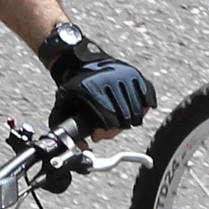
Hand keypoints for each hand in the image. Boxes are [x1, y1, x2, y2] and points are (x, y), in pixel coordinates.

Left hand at [36, 28, 155, 135]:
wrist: (78, 60)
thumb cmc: (72, 87)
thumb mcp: (61, 106)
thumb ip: (66, 128)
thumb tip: (83, 148)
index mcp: (93, 91)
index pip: (110, 121)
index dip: (105, 132)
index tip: (98, 134)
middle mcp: (111, 82)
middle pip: (125, 117)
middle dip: (117, 127)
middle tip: (109, 129)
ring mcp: (124, 76)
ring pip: (137, 108)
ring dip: (131, 118)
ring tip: (120, 120)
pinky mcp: (134, 73)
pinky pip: (147, 93)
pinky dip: (146, 104)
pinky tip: (139, 109)